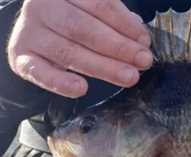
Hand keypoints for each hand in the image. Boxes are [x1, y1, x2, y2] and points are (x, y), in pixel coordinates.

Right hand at [7, 0, 152, 97]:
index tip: (145, 42)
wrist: (38, 31)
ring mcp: (29, 31)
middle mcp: (43, 7)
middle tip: (143, 61)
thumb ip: (116, 22)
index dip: (125, 24)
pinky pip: (39, 71)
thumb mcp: (95, 14)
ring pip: (68, 51)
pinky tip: (81, 89)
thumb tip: (140, 37)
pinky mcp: (20, 56)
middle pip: (83, 28)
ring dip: (103, 66)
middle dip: (119, 47)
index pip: (99, 4)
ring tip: (130, 77)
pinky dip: (59, 82)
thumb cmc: (76, 20)